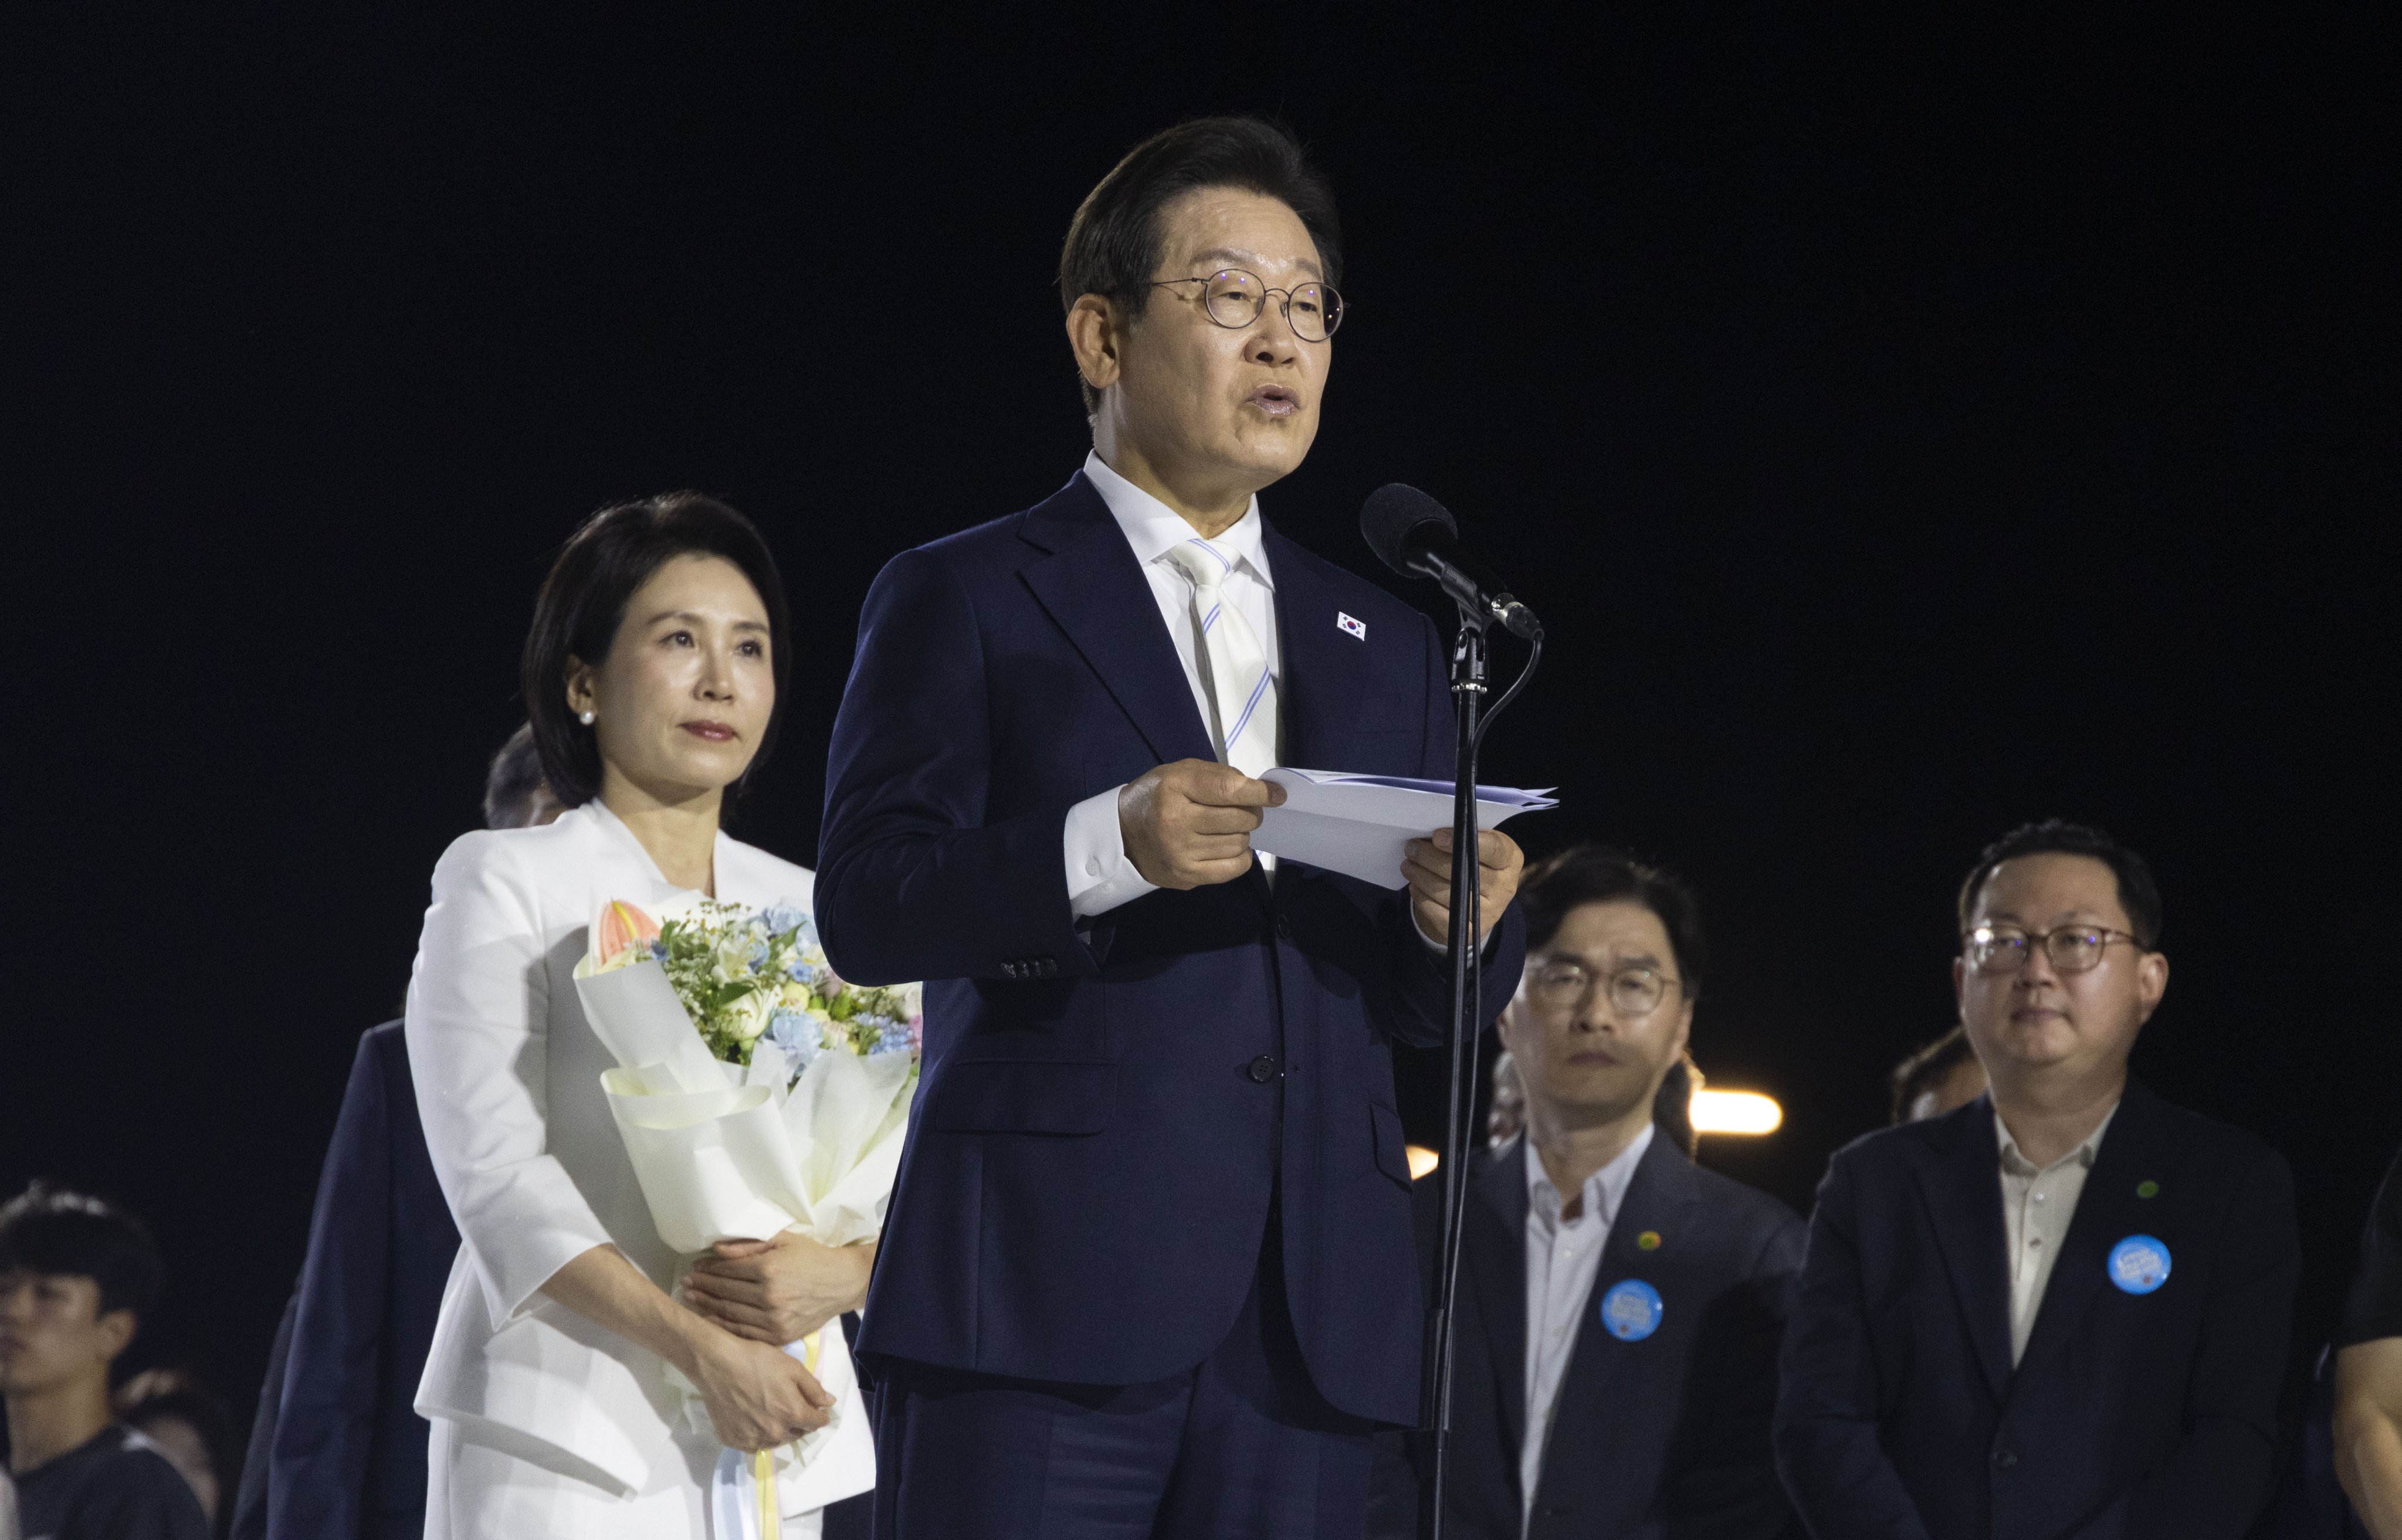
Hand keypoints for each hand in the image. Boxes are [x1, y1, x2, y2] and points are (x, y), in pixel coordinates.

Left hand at [680, 1233, 873, 1345]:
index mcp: (769, 1269)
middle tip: (686, 1283)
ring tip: (692, 1299)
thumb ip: (748, 1246)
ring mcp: (774, 1319)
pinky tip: (710, 1320)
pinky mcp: (780, 1336)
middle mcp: (769, 1296)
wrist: (842, 1283)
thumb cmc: (812, 1257)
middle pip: (725, 1292)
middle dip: (702, 1286)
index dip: (708, 1269)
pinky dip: (724, 1326)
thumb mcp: (783, 1241)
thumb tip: (716, 1249)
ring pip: (730, 1314)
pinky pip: (744, 1332)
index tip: (694, 1267)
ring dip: (707, 1306)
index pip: (728, 1270)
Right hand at [684, 1328, 835, 1451]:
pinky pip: (754, 1443)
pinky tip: (753, 1419)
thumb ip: (814, 1388)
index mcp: (793, 1414)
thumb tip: (829, 1404)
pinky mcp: (734, 1441)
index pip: (817, 1423)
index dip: (820, 1415)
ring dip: (779, 1430)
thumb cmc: (757, 1360)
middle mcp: (775, 1433)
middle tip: (791, 1406)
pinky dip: (758, 1435)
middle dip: (799, 1422)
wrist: (717, 1364)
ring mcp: (753, 1440)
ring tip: (772, 1412)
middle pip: (797, 1433)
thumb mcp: (792, 1368)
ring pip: (775, 1440)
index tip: (818, 1409)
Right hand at [1118, 760, 1285, 889]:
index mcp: (1175, 787)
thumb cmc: (1157, 797)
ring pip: (1239, 843)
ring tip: (1227, 829)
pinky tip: (1231, 848)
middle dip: (1251, 813)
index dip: (1260, 793)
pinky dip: (1240, 857)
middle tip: (1242, 810)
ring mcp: (1180, 852)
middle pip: (1240, 818)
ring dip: (1241, 834)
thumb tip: (1261, 791)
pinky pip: (1232, 869)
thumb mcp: (1181, 772)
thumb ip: (1219, 776)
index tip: (1277, 795)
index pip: (1230, 790)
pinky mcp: (1185, 875)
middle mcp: (1176, 821)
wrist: (1122, 834)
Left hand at [1404, 827, 1523, 945]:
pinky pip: (1440, 914)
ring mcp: (1490, 912)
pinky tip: (1414, 885)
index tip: (1437, 836)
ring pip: (1447, 892)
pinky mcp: (1472, 931)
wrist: (1478, 904)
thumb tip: (1433, 833)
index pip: (1494, 849)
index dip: (1464, 841)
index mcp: (1510, 860)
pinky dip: (1422, 897)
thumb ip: (1465, 836)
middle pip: (1463, 871)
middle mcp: (1504, 887)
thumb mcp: (1480, 846)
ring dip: (1421, 876)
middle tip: (1411, 847)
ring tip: (1408, 864)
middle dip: (1430, 857)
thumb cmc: (1476, 864)